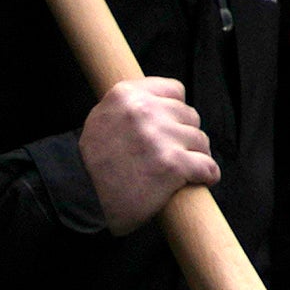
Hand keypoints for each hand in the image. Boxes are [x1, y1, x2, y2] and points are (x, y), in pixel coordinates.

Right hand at [76, 74, 216, 232]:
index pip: (175, 90)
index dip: (175, 111)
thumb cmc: (95, 163)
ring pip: (201, 140)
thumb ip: (131, 105)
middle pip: (190, 116)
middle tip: (169, 154)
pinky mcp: (173, 164)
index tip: (169, 126)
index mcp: (125, 94)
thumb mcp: (103, 119)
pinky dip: (207, 176)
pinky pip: (208, 166)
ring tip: (177, 170)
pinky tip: (198, 181)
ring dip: (196, 156)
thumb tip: (167, 102)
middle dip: (185, 135)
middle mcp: (143, 111)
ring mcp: (159, 137)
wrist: (82, 199)